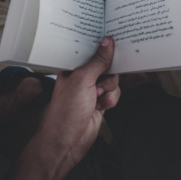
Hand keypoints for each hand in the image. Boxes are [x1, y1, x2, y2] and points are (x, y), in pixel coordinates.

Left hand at [40, 37, 119, 172]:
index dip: (101, 45)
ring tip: (97, 97)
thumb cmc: (66, 109)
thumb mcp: (83, 80)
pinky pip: (113, 94)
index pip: (90, 49)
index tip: (114, 39)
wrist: (67, 141)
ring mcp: (91, 89)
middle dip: (107, 74)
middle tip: (100, 82)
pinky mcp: (99, 102)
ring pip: (112, 80)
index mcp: (73, 65)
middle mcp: (82, 75)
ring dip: (108, 89)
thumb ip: (98, 61)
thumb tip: (108, 42)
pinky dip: (110, 100)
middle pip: (105, 65)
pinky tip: (100, 107)